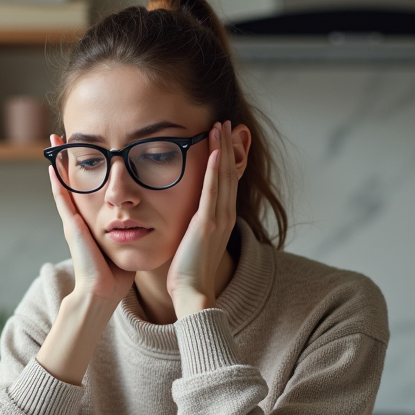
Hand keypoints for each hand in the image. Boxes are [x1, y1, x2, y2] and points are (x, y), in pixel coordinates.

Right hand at [46, 134, 135, 308]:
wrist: (102, 292)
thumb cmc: (116, 275)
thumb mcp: (126, 245)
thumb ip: (133, 232)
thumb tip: (150, 222)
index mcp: (93, 224)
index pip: (90, 191)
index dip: (88, 171)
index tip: (89, 150)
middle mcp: (80, 220)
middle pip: (74, 182)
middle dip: (69, 160)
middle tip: (65, 137)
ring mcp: (73, 223)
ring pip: (64, 186)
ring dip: (59, 163)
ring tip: (55, 141)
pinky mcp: (72, 227)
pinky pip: (62, 200)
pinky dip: (57, 182)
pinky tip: (53, 165)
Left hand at [166, 121, 242, 316]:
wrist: (192, 293)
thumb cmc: (187, 273)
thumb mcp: (192, 242)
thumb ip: (192, 226)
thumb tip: (186, 218)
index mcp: (220, 219)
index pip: (224, 181)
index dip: (224, 158)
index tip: (221, 137)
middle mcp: (224, 216)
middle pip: (228, 173)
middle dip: (227, 145)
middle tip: (225, 121)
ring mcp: (218, 219)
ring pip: (223, 177)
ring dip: (222, 149)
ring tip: (220, 126)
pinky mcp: (207, 224)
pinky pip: (212, 192)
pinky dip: (215, 171)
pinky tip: (215, 152)